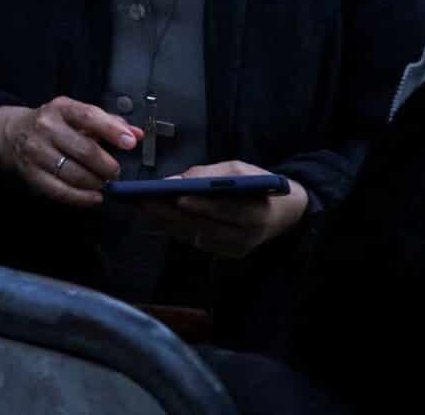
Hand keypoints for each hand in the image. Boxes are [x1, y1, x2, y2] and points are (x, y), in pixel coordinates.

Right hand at [0, 97, 142, 208]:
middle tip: (115, 172)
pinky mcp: (30, 173)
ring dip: (95, 183)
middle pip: (84, 150)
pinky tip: (94, 197)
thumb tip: (137, 134)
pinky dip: (81, 198)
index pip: (88, 116)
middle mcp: (46, 127)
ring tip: (102, 183)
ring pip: (74, 173)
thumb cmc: (53, 124)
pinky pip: (59, 191)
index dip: (111, 130)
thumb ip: (109, 123)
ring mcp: (36, 150)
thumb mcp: (77, 115)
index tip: (130, 143)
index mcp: (61, 108)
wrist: (10, 132)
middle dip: (107, 166)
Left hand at [139, 161, 306, 258]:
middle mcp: (247, 236)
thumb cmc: (259, 185)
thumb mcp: (241, 170)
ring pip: (195, 236)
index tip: (176, 197)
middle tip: (142, 201)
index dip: (202, 205)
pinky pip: (196, 241)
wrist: (283, 214)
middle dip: (171, 214)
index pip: (228, 211)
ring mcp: (236, 249)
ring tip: (140, 207)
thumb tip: (175, 180)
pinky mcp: (226, 254)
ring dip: (166, 222)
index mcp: (258, 212)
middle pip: (205, 226)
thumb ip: (210, 174)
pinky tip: (154, 216)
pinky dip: (174, 228)